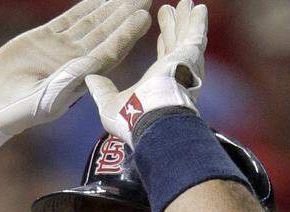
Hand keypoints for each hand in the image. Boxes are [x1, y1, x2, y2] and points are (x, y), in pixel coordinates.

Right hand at [0, 0, 151, 154]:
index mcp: (80, 78)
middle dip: (125, 15)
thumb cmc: (17, 110)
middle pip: (106, 34)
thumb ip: (67, 79)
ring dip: (111, 8)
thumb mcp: (44, 99)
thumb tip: (92, 61)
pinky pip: (70, 17)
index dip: (126, 35)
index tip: (142, 18)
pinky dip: (87, 6)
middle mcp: (75, 61)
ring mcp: (61, 48)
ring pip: (92, 22)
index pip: (109, 53)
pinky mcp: (44, 37)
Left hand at [85, 0, 207, 145]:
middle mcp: (176, 75)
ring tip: (187, 3)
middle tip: (171, 10)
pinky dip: (198, 22)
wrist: (150, 121)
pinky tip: (200, 8)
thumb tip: (90, 80)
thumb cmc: (131, 120)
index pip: (163, 58)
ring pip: (186, 37)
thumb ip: (102, 90)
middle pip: (176, 44)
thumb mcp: (109, 104)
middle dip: (174, 28)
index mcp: (160, 84)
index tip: (160, 33)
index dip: (163, 44)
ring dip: (186, 21)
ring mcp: (184, 66)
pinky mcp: (189, 56)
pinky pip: (195, 35)